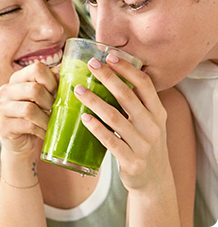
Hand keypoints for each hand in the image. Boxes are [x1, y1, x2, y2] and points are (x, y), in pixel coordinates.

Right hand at [0, 62, 57, 156]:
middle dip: (50, 102)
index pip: (37, 68)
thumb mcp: (46, 96)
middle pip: (34, 89)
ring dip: (47, 118)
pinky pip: (29, 125)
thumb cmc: (38, 116)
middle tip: (55, 111)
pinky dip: (42, 130)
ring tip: (52, 123)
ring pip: (30, 109)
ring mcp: (2, 108)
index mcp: (18, 78)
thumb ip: (54, 81)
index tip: (56, 93)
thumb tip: (65, 71)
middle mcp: (6, 90)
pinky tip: (46, 133)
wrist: (24, 144)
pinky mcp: (3, 127)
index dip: (52, 81)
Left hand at [74, 54, 168, 191]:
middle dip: (108, 77)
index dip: (128, 68)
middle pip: (127, 96)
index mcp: (158, 112)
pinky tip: (84, 118)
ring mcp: (143, 145)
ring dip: (94, 101)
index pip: (145, 84)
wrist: (155, 179)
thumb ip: (137, 103)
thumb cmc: (146, 143)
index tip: (111, 56)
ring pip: (114, 117)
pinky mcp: (132, 162)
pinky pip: (110, 141)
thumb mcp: (150, 121)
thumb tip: (111, 77)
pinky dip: (96, 128)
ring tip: (78, 90)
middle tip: (91, 64)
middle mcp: (153, 126)